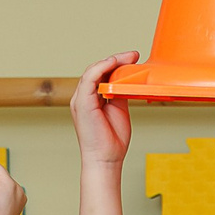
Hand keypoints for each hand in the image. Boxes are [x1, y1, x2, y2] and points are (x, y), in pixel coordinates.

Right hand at [70, 52, 139, 166]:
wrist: (106, 158)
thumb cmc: (112, 140)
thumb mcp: (119, 110)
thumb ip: (119, 94)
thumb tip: (126, 80)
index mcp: (91, 99)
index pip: (101, 74)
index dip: (116, 64)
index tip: (133, 59)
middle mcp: (84, 97)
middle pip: (97, 70)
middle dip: (116, 60)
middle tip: (133, 55)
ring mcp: (81, 99)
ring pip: (92, 71)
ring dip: (111, 61)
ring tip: (127, 57)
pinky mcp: (82, 103)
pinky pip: (89, 79)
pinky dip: (100, 68)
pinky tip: (113, 62)